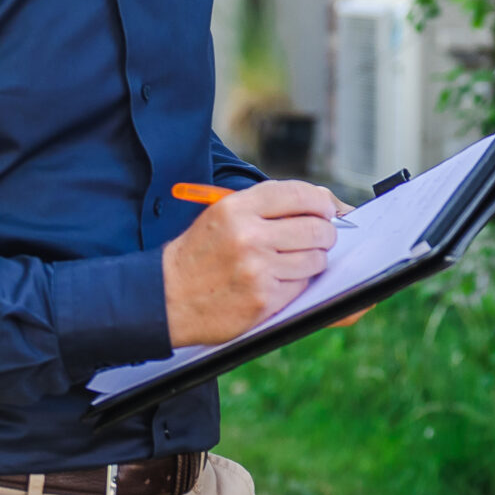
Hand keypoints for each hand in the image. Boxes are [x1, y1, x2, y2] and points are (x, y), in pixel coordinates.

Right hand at [161, 180, 340, 345]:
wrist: (167, 297)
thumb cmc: (202, 253)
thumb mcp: (224, 215)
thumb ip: (266, 205)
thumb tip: (322, 201)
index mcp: (237, 207)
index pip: (298, 194)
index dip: (320, 202)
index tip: (326, 209)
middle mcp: (248, 236)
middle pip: (315, 227)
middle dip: (325, 233)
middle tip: (322, 236)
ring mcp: (257, 270)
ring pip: (314, 259)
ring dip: (314, 259)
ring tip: (298, 260)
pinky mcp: (263, 300)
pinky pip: (301, 285)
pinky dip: (298, 283)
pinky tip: (280, 280)